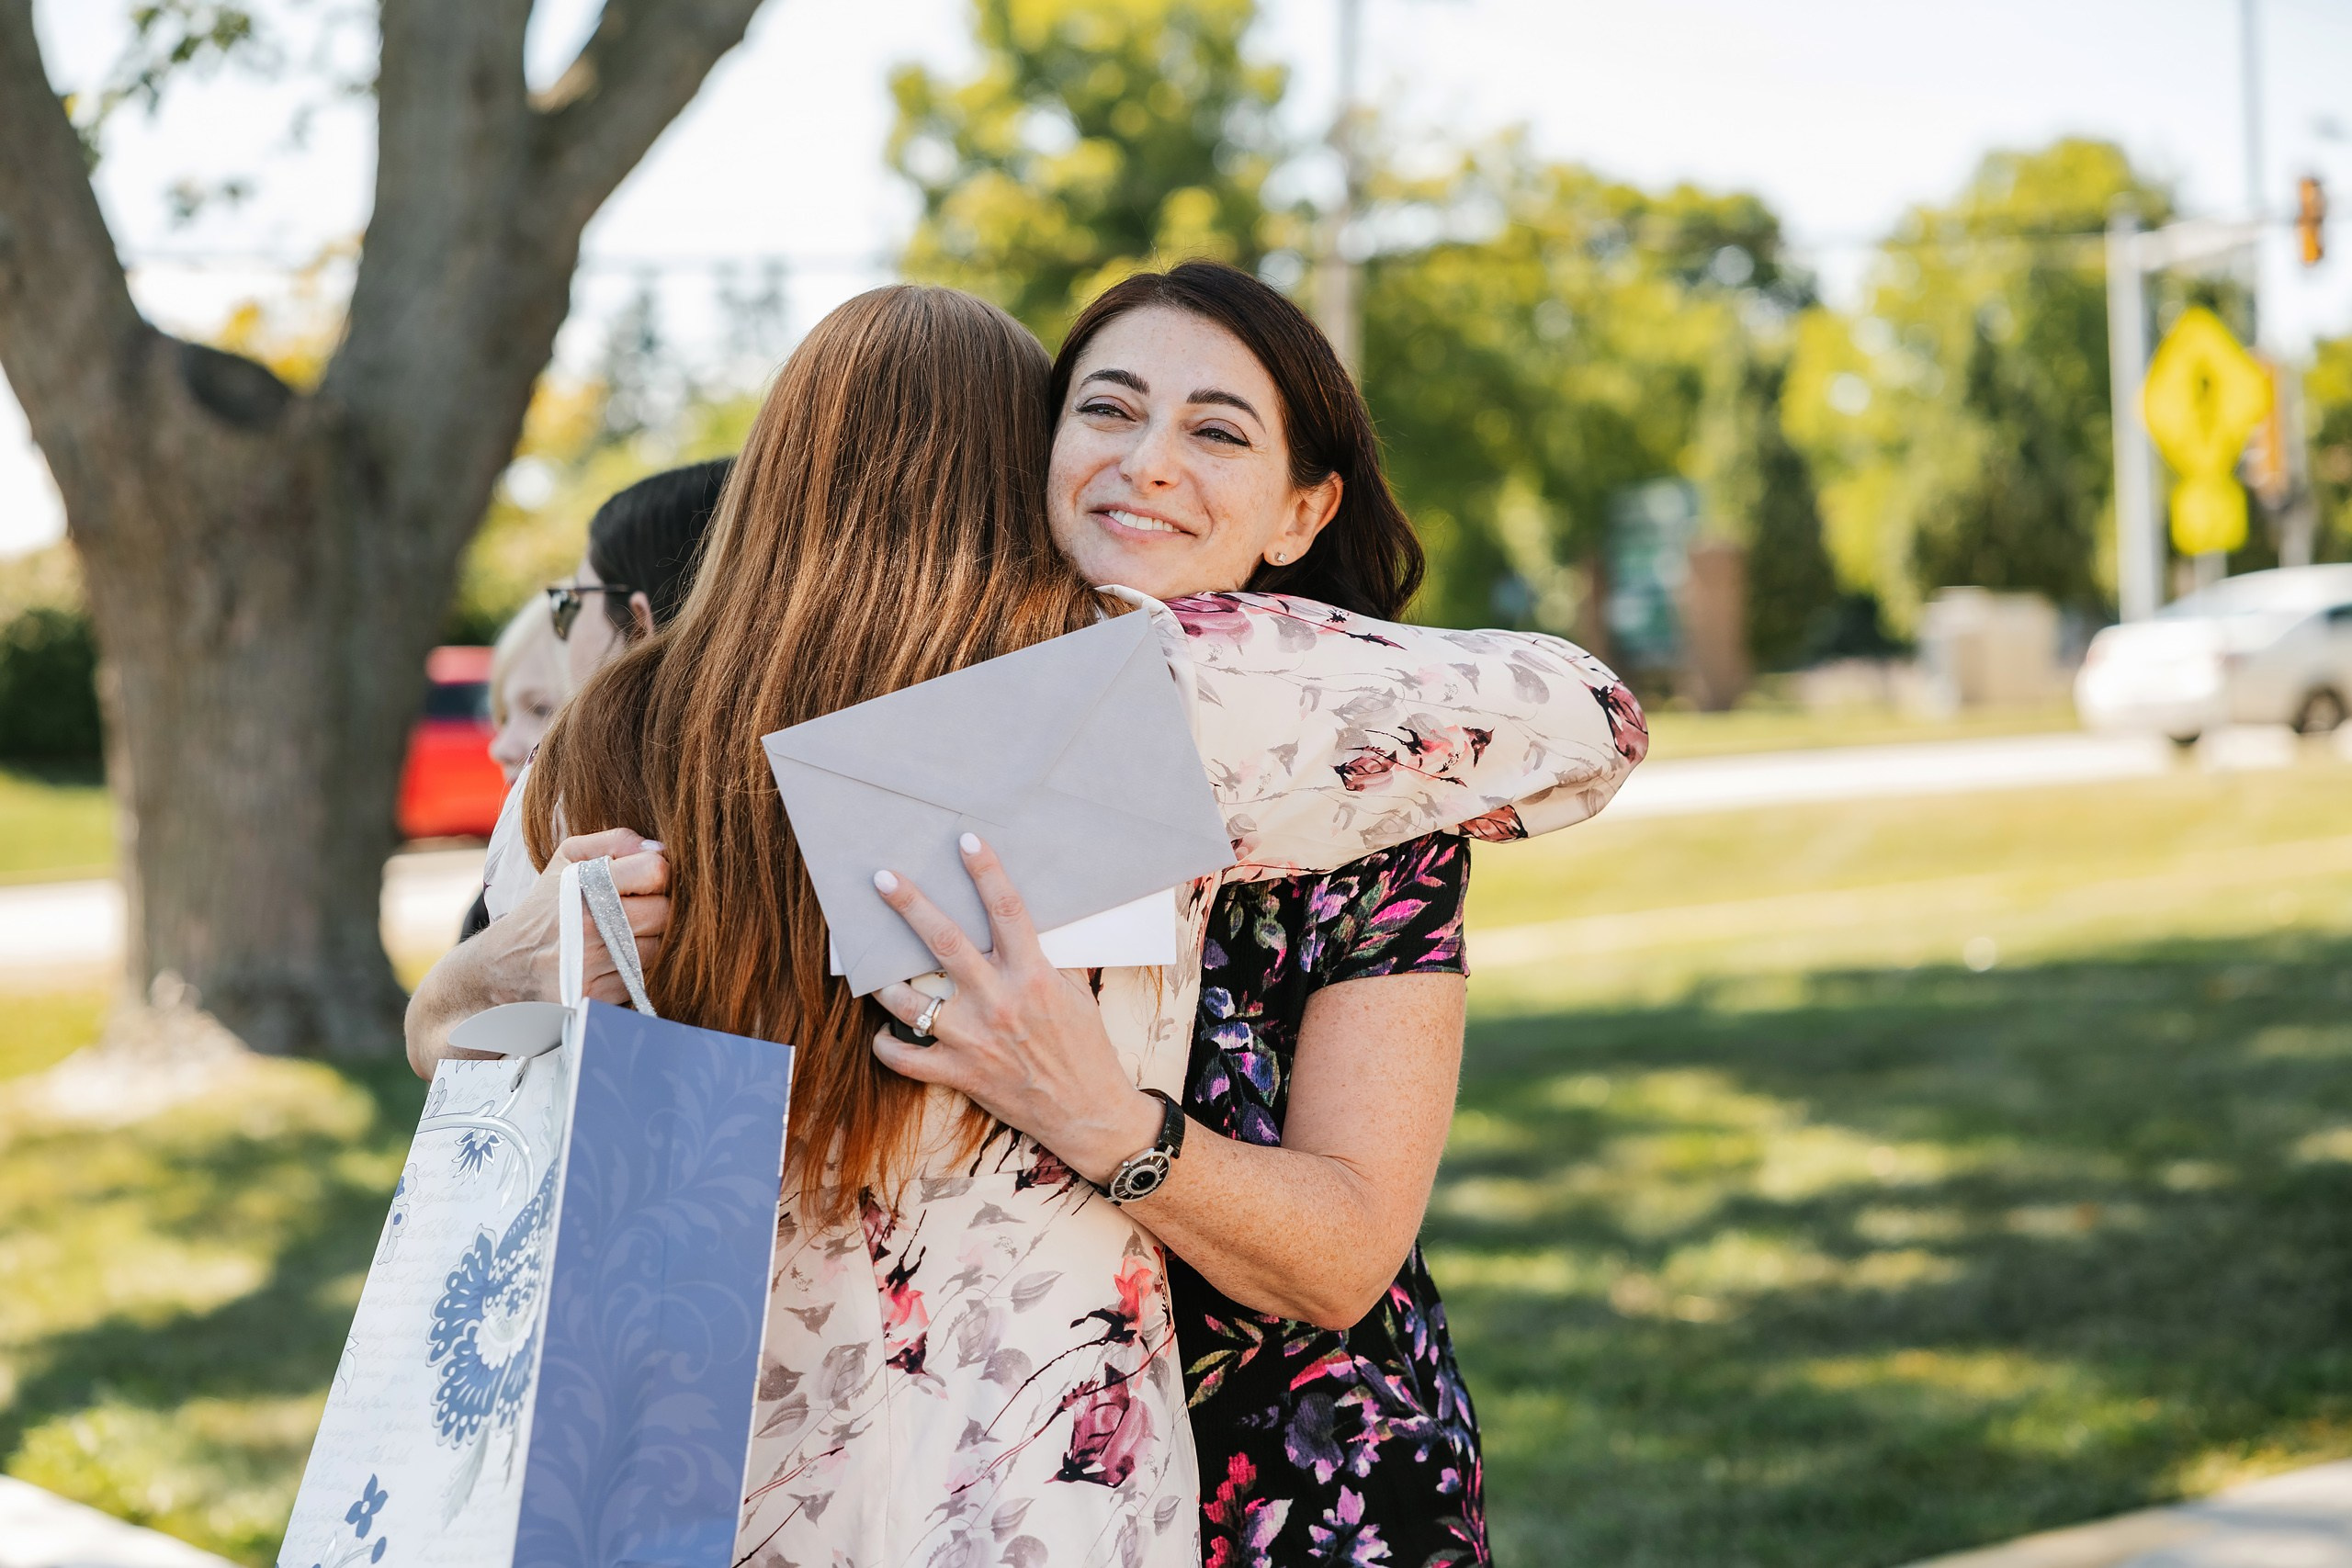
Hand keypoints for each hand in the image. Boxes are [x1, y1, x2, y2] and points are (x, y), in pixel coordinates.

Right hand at [485, 828, 671, 1009]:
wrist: (506, 963)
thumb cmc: (547, 904)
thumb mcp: (568, 858)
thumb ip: (615, 841)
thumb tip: (660, 850)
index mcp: (584, 884)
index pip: (655, 871)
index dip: (657, 874)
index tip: (645, 880)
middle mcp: (588, 925)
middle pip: (664, 913)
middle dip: (656, 909)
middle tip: (634, 910)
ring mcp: (592, 964)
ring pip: (657, 948)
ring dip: (647, 942)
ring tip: (619, 935)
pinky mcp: (595, 995)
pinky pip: (640, 979)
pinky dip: (631, 970)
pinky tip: (609, 961)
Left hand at [869, 834, 1162, 1184]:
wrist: (1088, 1113)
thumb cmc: (1086, 1048)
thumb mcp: (1078, 992)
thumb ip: (1050, 956)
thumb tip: (1030, 920)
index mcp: (1033, 976)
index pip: (1007, 910)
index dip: (986, 871)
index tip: (966, 840)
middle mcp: (998, 1002)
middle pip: (945, 942)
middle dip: (910, 905)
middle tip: (883, 879)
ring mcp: (973, 1040)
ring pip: (910, 1000)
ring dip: (886, 982)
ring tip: (873, 968)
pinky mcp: (959, 1074)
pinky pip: (904, 1057)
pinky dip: (887, 1043)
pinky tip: (884, 1030)